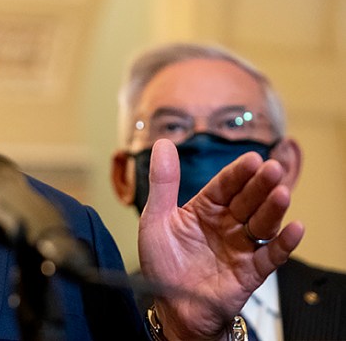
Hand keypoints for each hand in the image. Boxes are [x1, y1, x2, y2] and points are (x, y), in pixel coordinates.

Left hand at [138, 139, 303, 339]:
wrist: (171, 307)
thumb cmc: (163, 264)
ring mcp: (240, 247)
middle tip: (272, 169)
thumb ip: (163, 183)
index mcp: (205, 209)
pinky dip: (284, 244)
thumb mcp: (156, 219)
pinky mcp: (249, 272)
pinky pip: (270, 256)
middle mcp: (226, 224)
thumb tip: (163, 144)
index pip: (224, 186)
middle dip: (260, 185)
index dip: (238, 173)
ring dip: (273, 209)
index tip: (251, 159)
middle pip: (247, 200)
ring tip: (282, 193)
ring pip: (261, 224)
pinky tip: (295, 229)